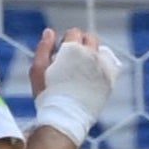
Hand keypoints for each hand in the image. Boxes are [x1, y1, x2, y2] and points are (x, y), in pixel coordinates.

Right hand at [36, 30, 121, 145]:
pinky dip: (103, 66)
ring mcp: (103, 68)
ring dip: (93, 54)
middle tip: (73, 59)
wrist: (66, 116)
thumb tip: (50, 32)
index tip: (62, 52)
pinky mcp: (110, 80)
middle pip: (90, 39)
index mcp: (73, 50)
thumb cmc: (48, 93)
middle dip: (82, 44)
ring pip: (101, 51)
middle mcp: (91, 55)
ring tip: (83, 68)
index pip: (74, 32)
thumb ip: (43, 48)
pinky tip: (93, 75)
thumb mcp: (38, 69)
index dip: (67, 40)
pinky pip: (110, 65)